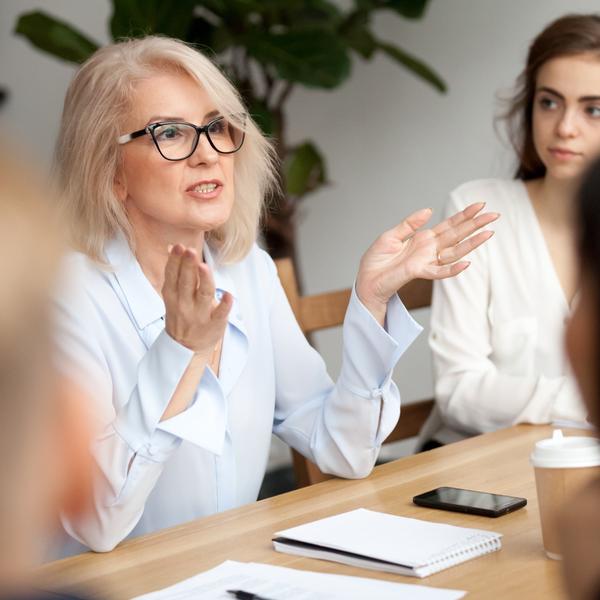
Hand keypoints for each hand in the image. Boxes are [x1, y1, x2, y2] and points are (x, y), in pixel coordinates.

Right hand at [162, 244, 231, 355]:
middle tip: (190, 251)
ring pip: (203, 295)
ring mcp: (199, 314)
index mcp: (173, 295)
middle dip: (188, 266)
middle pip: (186, 282)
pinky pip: (220, 314)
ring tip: (204, 267)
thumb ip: (175, 271)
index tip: (179, 247)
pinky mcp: (214, 323)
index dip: (175, 261)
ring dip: (204, 280)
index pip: (172, 275)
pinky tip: (229, 296)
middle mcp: (184, 303)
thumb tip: (173, 246)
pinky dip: (224, 305)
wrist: (186, 346)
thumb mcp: (173, 294)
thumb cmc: (182, 314)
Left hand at [355, 202, 498, 322]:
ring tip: (489, 233)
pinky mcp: (418, 272)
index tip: (480, 205)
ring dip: (472, 243)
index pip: (448, 225)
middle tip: (494, 214)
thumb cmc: (376, 261)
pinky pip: (439, 272)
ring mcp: (426, 261)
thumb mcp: (391, 236)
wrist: (366, 280)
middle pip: (457, 235)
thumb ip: (409, 224)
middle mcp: (429, 250)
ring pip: (454, 252)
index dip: (464, 215)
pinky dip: (453, 269)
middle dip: (475, 225)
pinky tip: (467, 263)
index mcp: (423, 239)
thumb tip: (428, 210)